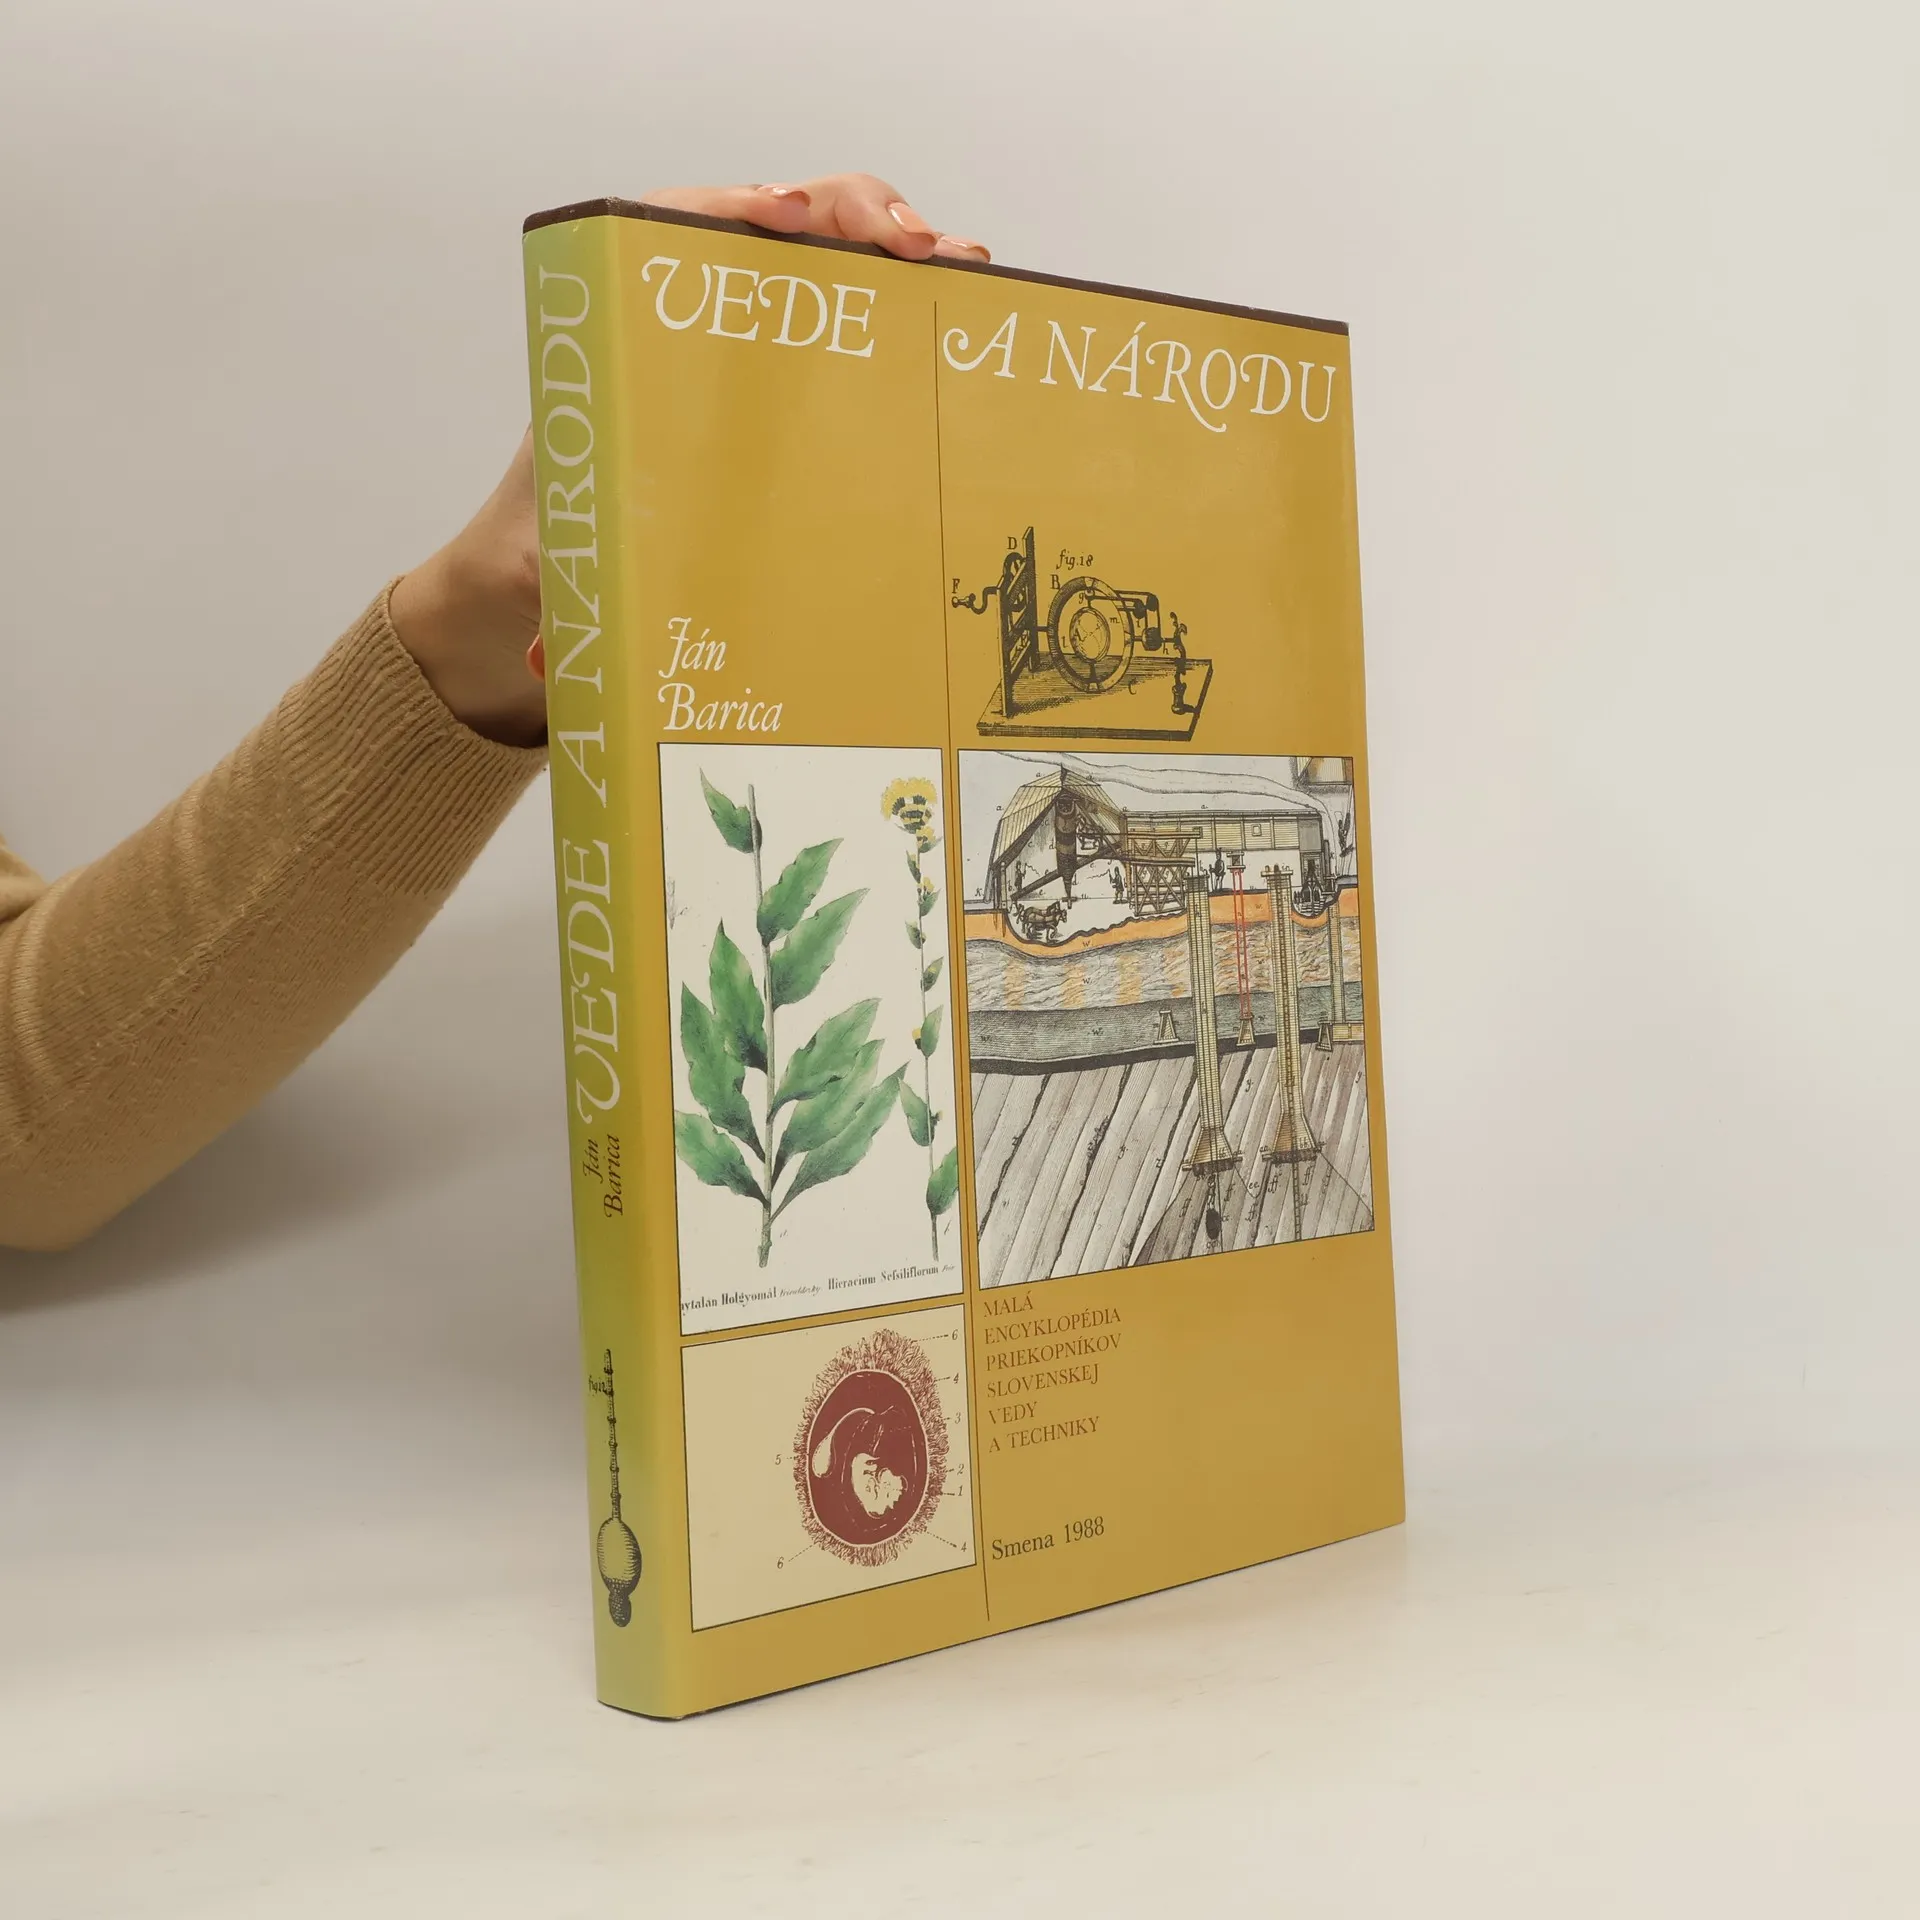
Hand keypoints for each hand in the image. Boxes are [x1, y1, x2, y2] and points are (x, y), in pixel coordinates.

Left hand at [392, 176, 987, 746]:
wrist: (547, 561)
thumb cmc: (554, 540)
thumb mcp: (557, 558)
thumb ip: (558, 597)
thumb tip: (543, 661)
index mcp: (625, 336)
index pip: (675, 230)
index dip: (733, 211)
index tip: (785, 220)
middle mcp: (694, 318)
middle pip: (776, 222)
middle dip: (850, 213)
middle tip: (914, 245)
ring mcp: (752, 340)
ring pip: (830, 258)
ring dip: (894, 246)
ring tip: (959, 266)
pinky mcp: (797, 376)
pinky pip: (857, 313)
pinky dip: (909, 299)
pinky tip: (963, 303)